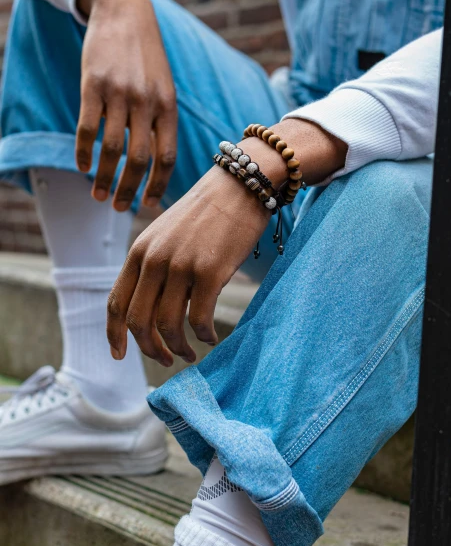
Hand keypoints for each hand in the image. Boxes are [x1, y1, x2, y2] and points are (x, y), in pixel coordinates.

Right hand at [76, 0, 176, 209]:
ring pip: (112, 149)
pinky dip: (83, 152)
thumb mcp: (164, 88)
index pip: (166, 157)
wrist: (124, 11)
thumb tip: (155, 163)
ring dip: (104, 178)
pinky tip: (81, 166)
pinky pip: (87, 128)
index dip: (157, 186)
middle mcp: (146, 103)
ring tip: (97, 194)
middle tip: (118, 208)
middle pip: (139, 160)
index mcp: (168, 107)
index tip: (148, 205)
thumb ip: (160, 122)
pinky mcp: (93, 84)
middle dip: (128, 190)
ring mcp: (119, 93)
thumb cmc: (145, 58)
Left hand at [107, 119, 346, 364]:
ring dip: (179, 348)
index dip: (114, 336)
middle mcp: (154, 259)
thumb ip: (154, 268)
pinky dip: (204, 336)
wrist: (241, 185)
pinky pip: (200, 319)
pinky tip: (211, 338)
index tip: (121, 356)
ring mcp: (180, 265)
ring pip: (169, 325)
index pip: (115, 303)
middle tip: (166, 360)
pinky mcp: (210, 271)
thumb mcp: (166, 235)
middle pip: (139, 322)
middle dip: (150, 349)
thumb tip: (153, 312)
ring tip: (190, 353)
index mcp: (138, 252)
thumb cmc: (207, 214)